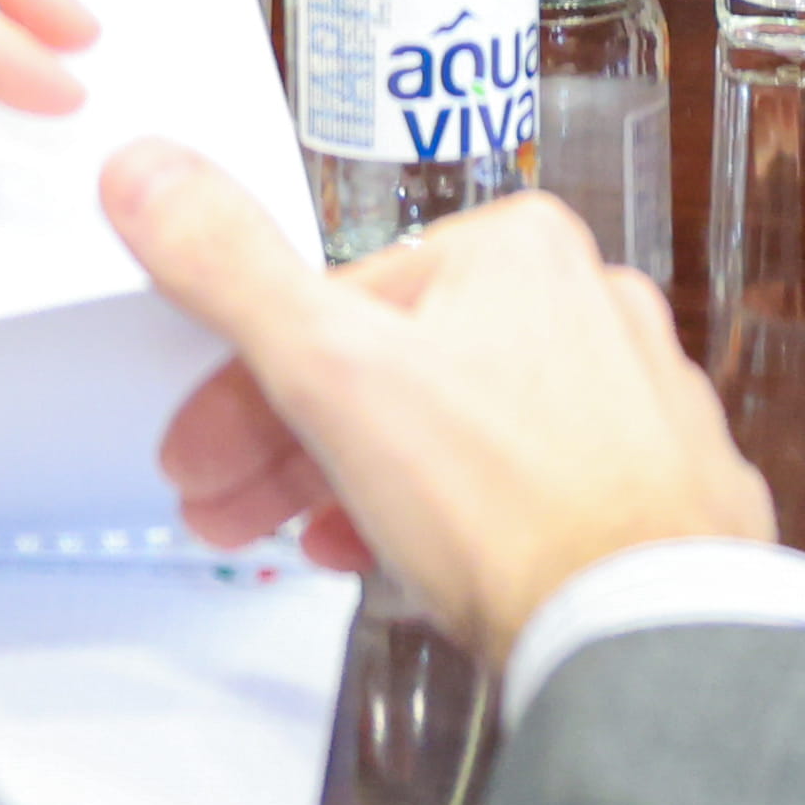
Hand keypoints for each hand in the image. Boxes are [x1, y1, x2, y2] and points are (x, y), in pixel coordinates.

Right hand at [109, 147, 774, 657]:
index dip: (245, 391)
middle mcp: (591, 303)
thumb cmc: (509, 503)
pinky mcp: (656, 484)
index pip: (341, 308)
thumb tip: (148, 170)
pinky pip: (528, 488)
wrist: (646, 634)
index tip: (200, 460)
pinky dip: (454, 520)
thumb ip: (234, 272)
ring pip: (462, 431)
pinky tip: (409, 565)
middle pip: (400, 371)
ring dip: (365, 484)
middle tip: (232, 512)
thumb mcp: (333, 372)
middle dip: (295, 447)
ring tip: (308, 546)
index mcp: (516, 249)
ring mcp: (632, 399)